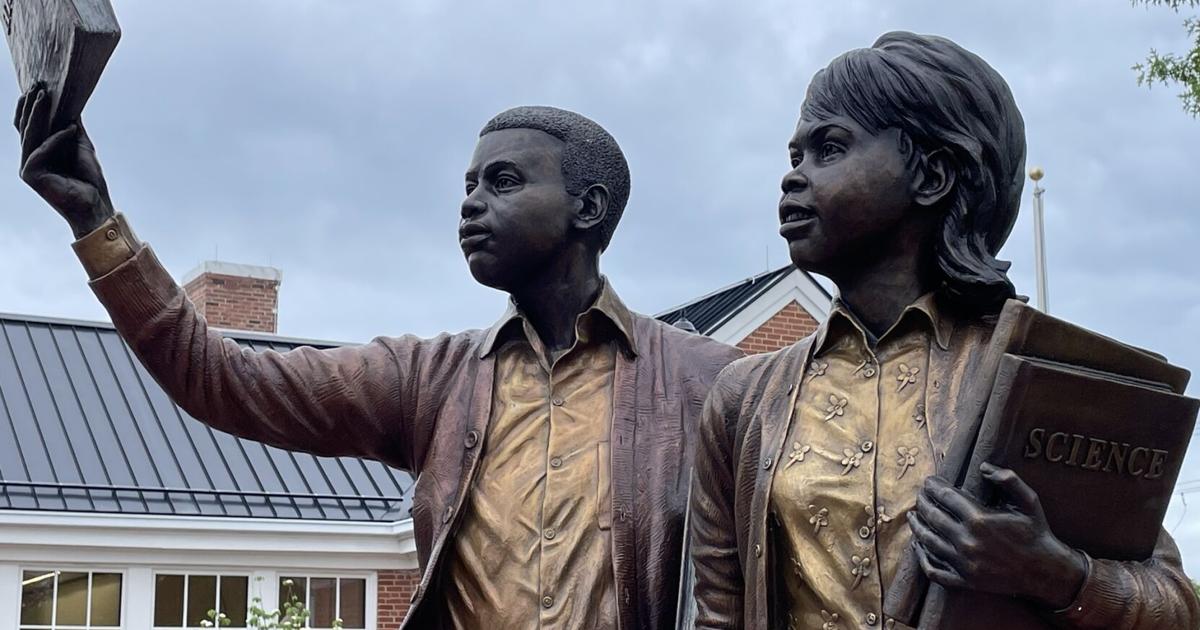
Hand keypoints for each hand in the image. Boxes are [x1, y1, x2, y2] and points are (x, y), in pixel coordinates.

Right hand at [15, 84, 114, 237]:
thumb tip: (70, 100)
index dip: (30, 105)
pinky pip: (42, 150)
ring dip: (37, 114)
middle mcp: (29, 157)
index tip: (38, 84)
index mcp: (38, 149)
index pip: (28, 123)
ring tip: (44, 95)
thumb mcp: (80, 143)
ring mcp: (28, 166)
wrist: (95, 203)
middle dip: (31, 104)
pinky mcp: (31, 175)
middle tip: (37, 84)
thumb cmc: (88, 177)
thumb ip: (71, 124)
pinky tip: (70, 129)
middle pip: (25, 126)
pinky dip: (56, 139)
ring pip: (29, 135)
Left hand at [908, 463, 1086, 609]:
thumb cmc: (1036, 532)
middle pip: (932, 517)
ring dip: (917, 527)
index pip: (945, 497)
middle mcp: (967, 541)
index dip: (933, 486)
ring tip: (912, 516)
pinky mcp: (965, 581)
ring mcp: (964, 563)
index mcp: (979, 520)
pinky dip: (922, 558)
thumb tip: (983, 467)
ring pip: (928, 542)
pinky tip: (918, 546)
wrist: (1045, 571)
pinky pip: (934, 570)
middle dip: (922, 503)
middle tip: (920, 496)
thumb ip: (1008, 479)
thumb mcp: (1029, 500)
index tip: (928, 481)